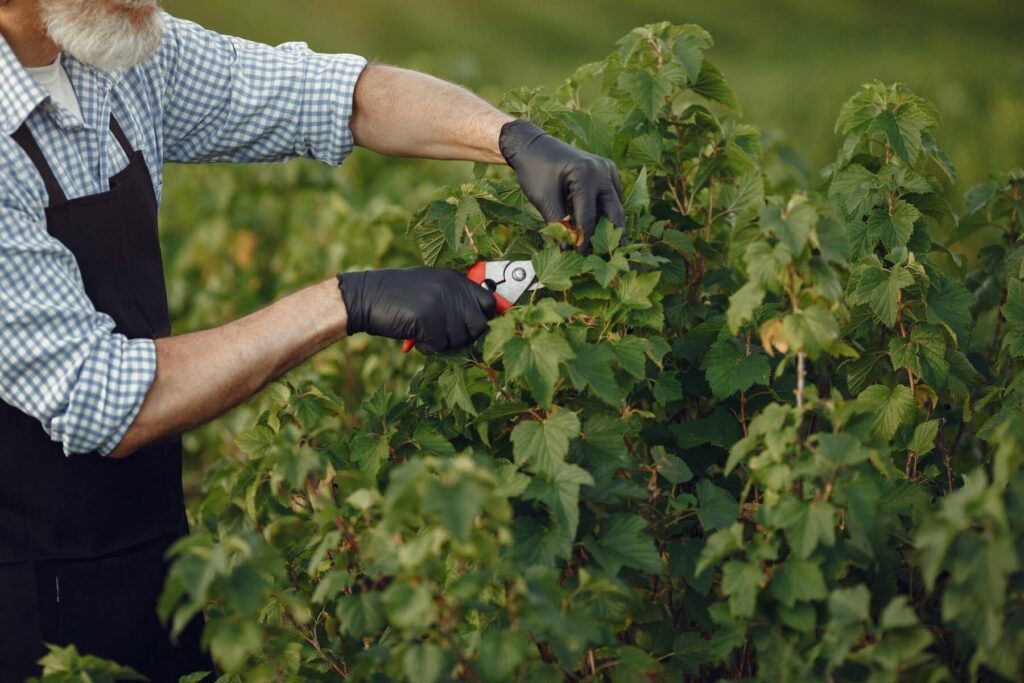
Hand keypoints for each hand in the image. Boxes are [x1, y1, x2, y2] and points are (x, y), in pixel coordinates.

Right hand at [338, 267, 496, 352]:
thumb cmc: (397, 296)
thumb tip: (483, 320)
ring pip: (459, 340)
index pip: (489, 303)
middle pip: (479, 326)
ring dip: (442, 343)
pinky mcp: (428, 319)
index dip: (483, 319)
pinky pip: (440, 346)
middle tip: (443, 335)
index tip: (472, 328)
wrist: (365, 297)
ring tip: (423, 331)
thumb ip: (455, 298)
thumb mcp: (430, 287)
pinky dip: (427, 347)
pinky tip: (415, 336)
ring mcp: (440, 303)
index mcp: (455, 279)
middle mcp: (452, 288)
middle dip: (464, 337)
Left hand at [499, 119, 625, 254]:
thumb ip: (558, 224)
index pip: (589, 216)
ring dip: (611, 224)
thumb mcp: (543, 199)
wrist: (533, 146)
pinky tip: (603, 228)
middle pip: (613, 211)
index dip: (586, 239)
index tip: (582, 256)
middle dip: (612, 235)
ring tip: (607, 246)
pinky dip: (607, 211)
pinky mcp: (607, 171)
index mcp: (585, 175)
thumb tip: (569, 249)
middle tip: (610, 256)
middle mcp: (602, 170)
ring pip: (616, 204)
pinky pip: (612, 196)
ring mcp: (607, 169)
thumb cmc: (535, 171)